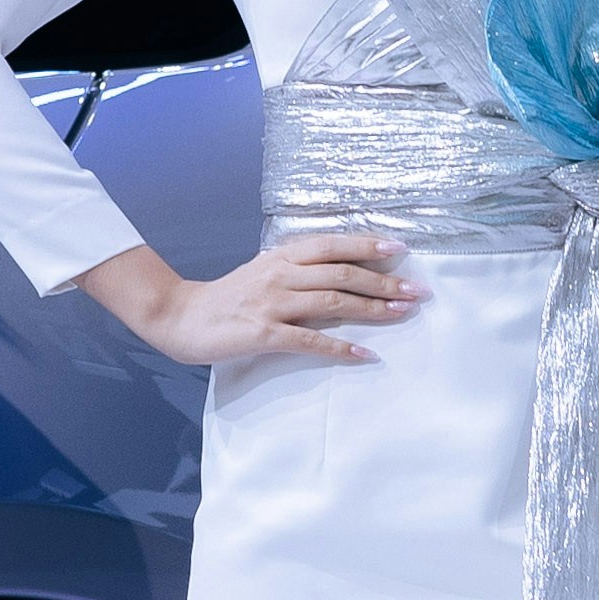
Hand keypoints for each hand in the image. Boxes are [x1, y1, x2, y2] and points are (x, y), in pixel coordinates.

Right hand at [91, 229, 419, 368]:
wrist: (180, 316)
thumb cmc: (226, 298)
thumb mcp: (262, 272)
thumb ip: (296, 269)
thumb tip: (336, 270)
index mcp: (282, 257)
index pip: (333, 246)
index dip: (368, 245)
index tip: (402, 250)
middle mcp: (281, 274)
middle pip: (343, 273)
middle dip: (385, 282)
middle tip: (418, 291)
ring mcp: (273, 303)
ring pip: (333, 301)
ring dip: (373, 308)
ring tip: (403, 314)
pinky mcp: (264, 333)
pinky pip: (310, 340)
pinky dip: (340, 347)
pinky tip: (364, 354)